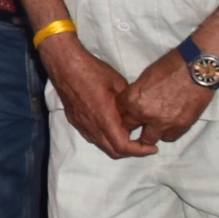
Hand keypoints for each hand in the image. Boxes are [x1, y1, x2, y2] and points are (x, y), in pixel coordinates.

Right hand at [40, 37, 153, 158]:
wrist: (66, 65)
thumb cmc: (92, 71)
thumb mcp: (120, 84)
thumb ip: (128, 104)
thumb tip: (137, 112)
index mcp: (104, 118)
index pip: (123, 146)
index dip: (140, 150)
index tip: (152, 147)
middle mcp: (92, 126)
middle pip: (113, 151)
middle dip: (131, 151)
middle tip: (144, 144)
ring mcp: (82, 125)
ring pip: (102, 145)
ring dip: (117, 145)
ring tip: (130, 136)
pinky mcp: (76, 121)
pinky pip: (93, 137)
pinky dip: (106, 139)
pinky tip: (112, 127)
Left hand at [118, 46, 217, 146]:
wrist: (197, 68)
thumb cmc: (171, 67)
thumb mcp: (145, 77)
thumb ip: (136, 94)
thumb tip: (132, 103)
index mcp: (133, 99)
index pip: (118, 114)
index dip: (122, 113)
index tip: (126, 114)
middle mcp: (145, 113)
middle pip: (130, 128)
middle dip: (132, 126)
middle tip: (137, 123)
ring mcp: (164, 122)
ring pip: (149, 139)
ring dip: (149, 133)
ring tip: (153, 127)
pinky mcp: (181, 126)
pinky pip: (170, 137)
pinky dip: (168, 133)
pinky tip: (169, 125)